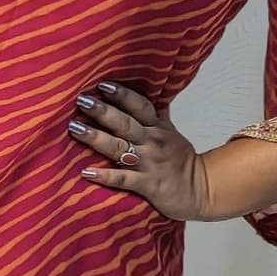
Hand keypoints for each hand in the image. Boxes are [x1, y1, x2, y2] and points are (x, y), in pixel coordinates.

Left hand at [67, 80, 214, 221]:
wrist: (201, 190)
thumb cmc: (181, 161)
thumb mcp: (171, 132)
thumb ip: (157, 114)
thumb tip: (151, 90)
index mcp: (157, 128)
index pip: (140, 106)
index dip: (122, 95)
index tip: (103, 84)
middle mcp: (152, 142)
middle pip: (126, 124)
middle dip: (103, 111)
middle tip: (82, 100)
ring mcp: (149, 163)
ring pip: (120, 148)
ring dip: (96, 138)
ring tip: (75, 128)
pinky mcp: (147, 185)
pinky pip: (124, 179)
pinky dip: (105, 176)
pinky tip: (86, 172)